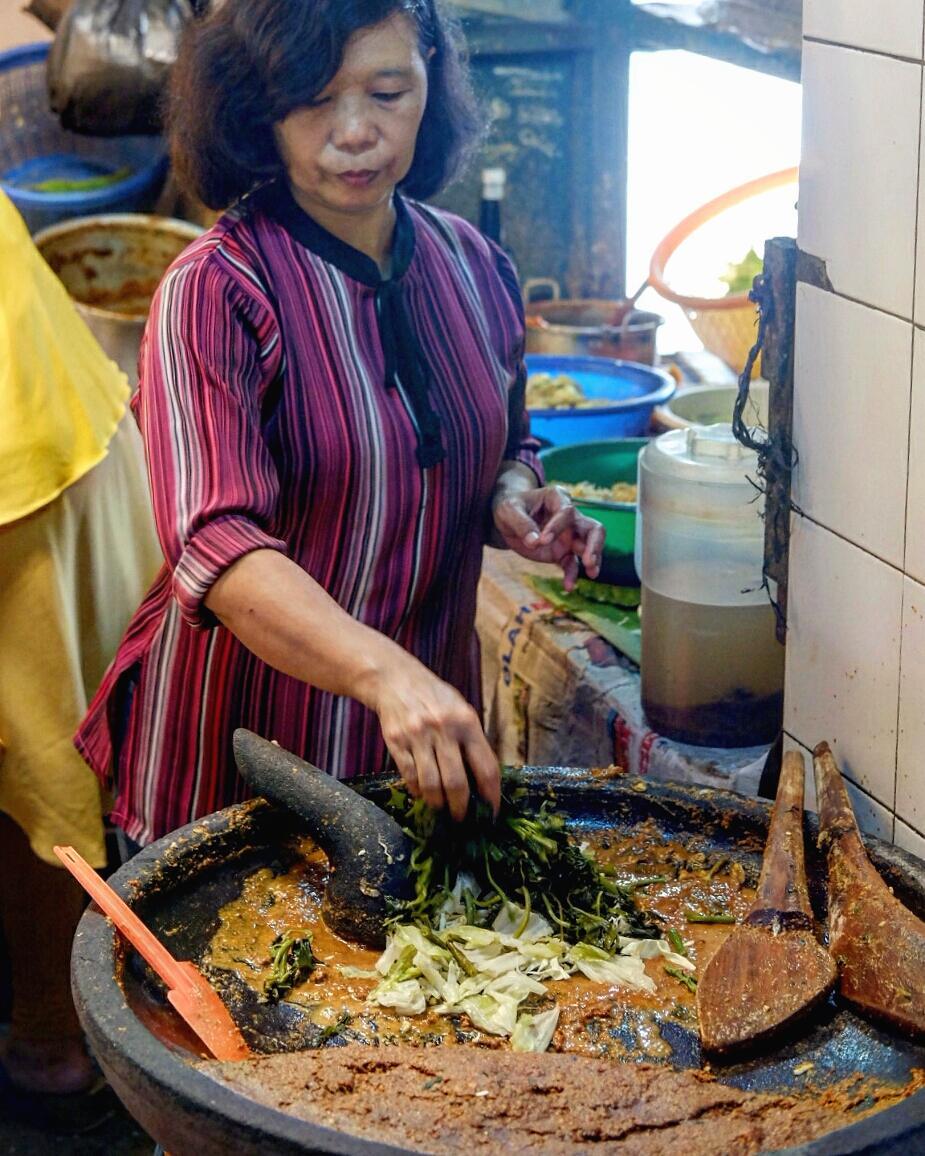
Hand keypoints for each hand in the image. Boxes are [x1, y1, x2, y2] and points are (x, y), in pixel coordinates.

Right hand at [363, 655, 500, 821]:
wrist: (395, 679)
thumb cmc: (434, 697)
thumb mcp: (461, 709)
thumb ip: (473, 740)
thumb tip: (484, 780)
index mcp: (467, 722)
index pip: (486, 768)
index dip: (491, 796)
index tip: (491, 812)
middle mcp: (444, 729)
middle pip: (456, 783)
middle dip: (461, 808)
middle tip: (463, 819)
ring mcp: (418, 737)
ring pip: (431, 785)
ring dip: (438, 804)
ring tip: (442, 809)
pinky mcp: (397, 742)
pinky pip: (410, 777)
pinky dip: (418, 790)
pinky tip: (423, 793)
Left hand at [493, 484, 604, 590]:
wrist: (508, 518)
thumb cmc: (510, 508)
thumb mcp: (509, 511)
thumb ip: (522, 524)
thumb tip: (535, 543)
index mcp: (557, 498)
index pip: (567, 511)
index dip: (557, 526)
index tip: (542, 540)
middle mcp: (569, 516)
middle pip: (593, 528)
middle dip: (594, 544)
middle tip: (588, 560)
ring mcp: (568, 535)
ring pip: (590, 546)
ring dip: (593, 559)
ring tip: (592, 573)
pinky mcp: (562, 552)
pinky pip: (572, 564)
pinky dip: (571, 574)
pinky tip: (568, 586)